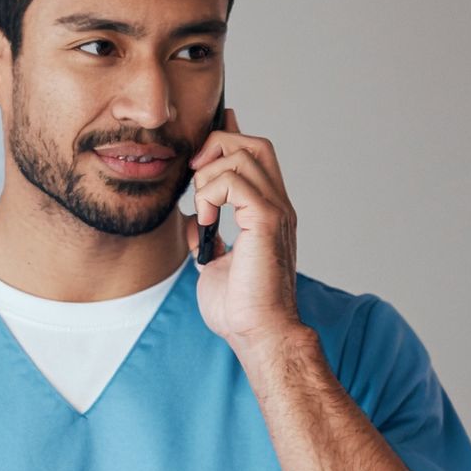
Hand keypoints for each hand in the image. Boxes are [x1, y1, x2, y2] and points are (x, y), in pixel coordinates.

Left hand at [187, 109, 304, 352]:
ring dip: (210, 176)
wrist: (258, 333)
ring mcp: (275, 211)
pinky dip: (212, 193)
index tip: (203, 141)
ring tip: (201, 210)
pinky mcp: (266, 220)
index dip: (230, 137)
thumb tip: (192, 220)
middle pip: (254, 144)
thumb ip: (208, 236)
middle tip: (194, 176)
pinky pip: (235, 181)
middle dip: (217, 146)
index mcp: (268, 213)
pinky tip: (206, 220)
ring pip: (244, 154)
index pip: (256, 156)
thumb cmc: (240, 308)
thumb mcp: (214, 263)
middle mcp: (277, 206)